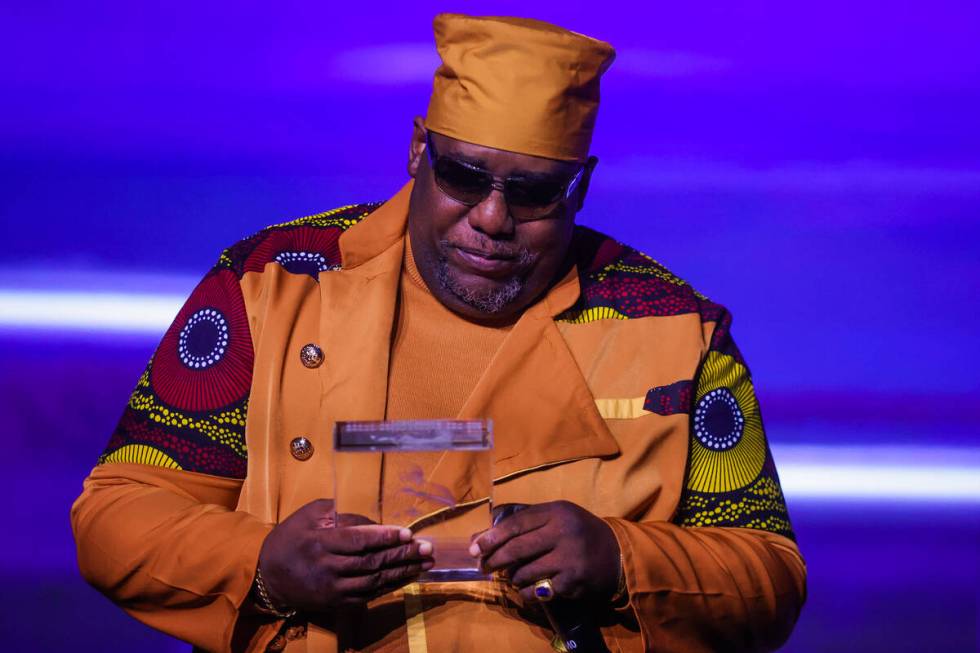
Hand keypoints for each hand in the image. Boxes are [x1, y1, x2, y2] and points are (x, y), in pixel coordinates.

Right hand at [257, 499, 433, 611]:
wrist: (268, 576)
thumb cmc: (291, 538)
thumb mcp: (309, 515)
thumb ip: (338, 513)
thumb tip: (371, 520)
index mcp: (320, 543)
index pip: (359, 540)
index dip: (385, 536)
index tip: (408, 532)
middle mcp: (328, 568)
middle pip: (372, 562)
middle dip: (403, 555)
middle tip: (427, 548)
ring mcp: (333, 589)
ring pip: (374, 581)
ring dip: (403, 572)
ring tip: (425, 563)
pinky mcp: (337, 602)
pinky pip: (369, 595)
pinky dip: (390, 586)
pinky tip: (407, 576)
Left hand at [469, 501, 620, 602]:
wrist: (618, 553)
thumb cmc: (580, 532)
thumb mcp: (557, 518)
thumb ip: (524, 524)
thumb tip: (481, 537)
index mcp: (557, 512)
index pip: (516, 524)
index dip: (491, 536)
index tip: (475, 547)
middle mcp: (563, 532)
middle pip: (517, 548)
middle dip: (494, 559)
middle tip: (484, 566)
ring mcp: (569, 558)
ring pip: (525, 572)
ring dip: (513, 577)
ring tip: (514, 576)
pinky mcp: (573, 581)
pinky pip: (538, 591)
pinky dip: (527, 592)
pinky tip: (529, 589)